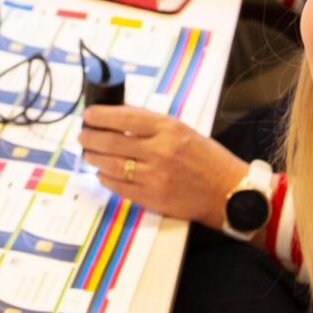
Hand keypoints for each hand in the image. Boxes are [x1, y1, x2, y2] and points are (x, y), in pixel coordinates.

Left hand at [78, 105, 247, 229]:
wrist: (229, 192)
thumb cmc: (208, 159)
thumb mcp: (184, 131)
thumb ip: (153, 124)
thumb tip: (120, 116)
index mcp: (169, 129)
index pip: (124, 118)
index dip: (100, 115)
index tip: (88, 114)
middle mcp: (160, 151)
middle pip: (111, 142)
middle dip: (90, 137)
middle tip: (83, 135)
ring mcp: (155, 176)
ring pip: (111, 165)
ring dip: (94, 158)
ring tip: (88, 154)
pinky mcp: (152, 198)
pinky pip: (119, 187)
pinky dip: (105, 179)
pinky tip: (102, 173)